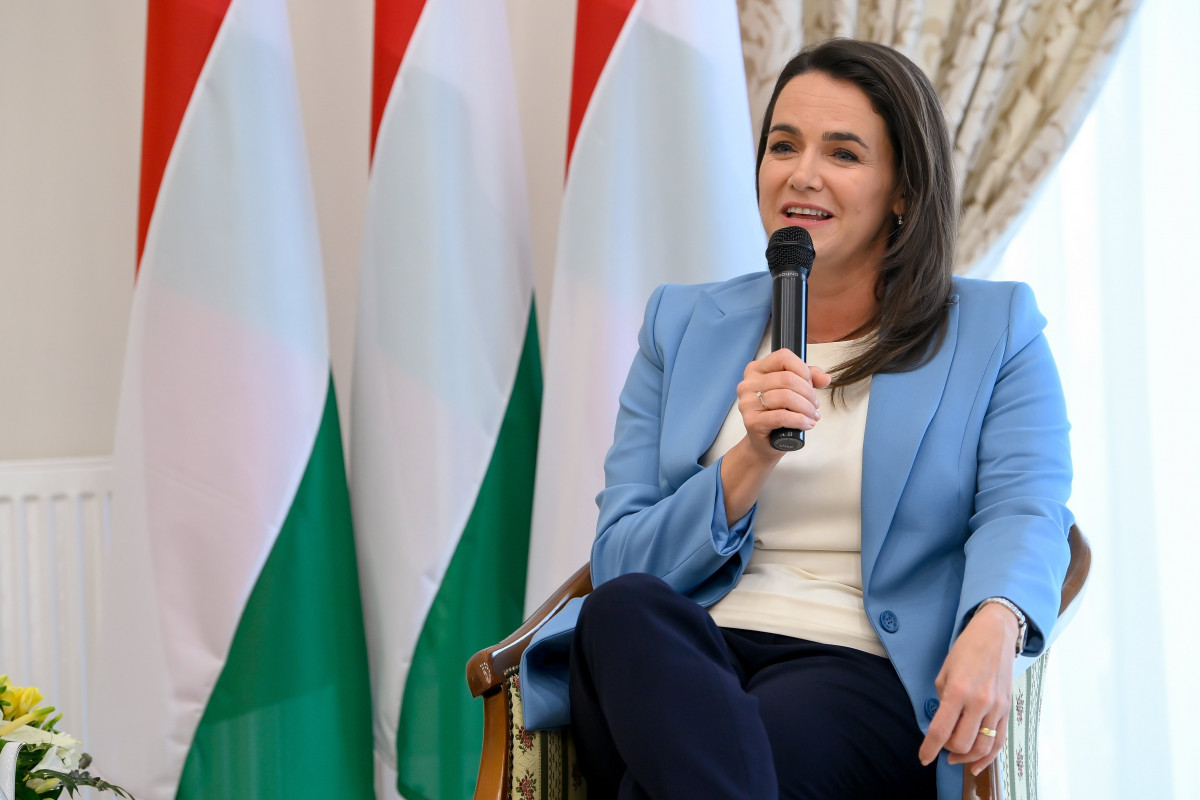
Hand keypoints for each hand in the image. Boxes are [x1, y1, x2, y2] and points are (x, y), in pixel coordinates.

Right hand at [735, 348, 829, 458]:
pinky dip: (800, 420)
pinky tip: (806, 424)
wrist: (765, 442)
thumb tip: (825, 378)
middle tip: (814, 406)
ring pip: (786, 397)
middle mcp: (748, 384)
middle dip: (808, 393)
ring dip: (806, 408)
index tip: (810, 384)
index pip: (783, 357)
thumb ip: (809, 378)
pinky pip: (782, 416)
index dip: (803, 370)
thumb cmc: (777, 413)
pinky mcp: (752, 421)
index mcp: (756, 369)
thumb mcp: (794, 390)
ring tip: (811, 416)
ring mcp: (747, 403)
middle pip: (787, 379)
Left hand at [918, 604, 1018, 774]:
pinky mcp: (1007, 710)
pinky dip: (987, 757)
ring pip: (982, 747)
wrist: (996, 636)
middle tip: (940, 747)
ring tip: (954, 756)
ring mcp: (996, 708)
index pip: (941, 730)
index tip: (923, 758)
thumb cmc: (965, 650)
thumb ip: (943, 700)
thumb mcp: (944, 672)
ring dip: (966, 757)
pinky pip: (999, 741)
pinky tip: (976, 765)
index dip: (929, 748)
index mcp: (958, 691)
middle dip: (947, 750)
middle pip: (962, 743)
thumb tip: (942, 724)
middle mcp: (979, 702)